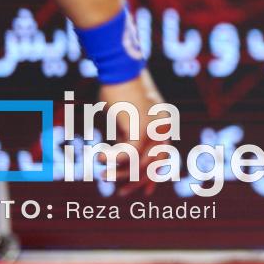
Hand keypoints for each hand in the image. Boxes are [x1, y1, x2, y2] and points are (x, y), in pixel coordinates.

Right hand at [98, 71, 168, 195]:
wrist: (119, 70)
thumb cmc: (118, 91)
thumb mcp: (125, 118)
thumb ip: (127, 137)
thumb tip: (118, 160)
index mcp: (163, 126)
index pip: (163, 158)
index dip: (153, 177)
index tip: (145, 192)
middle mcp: (164, 129)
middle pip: (154, 165)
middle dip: (137, 181)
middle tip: (121, 193)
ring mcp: (155, 129)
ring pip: (140, 163)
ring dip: (121, 173)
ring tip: (104, 175)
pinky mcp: (141, 128)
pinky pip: (128, 154)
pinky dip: (113, 160)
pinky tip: (99, 160)